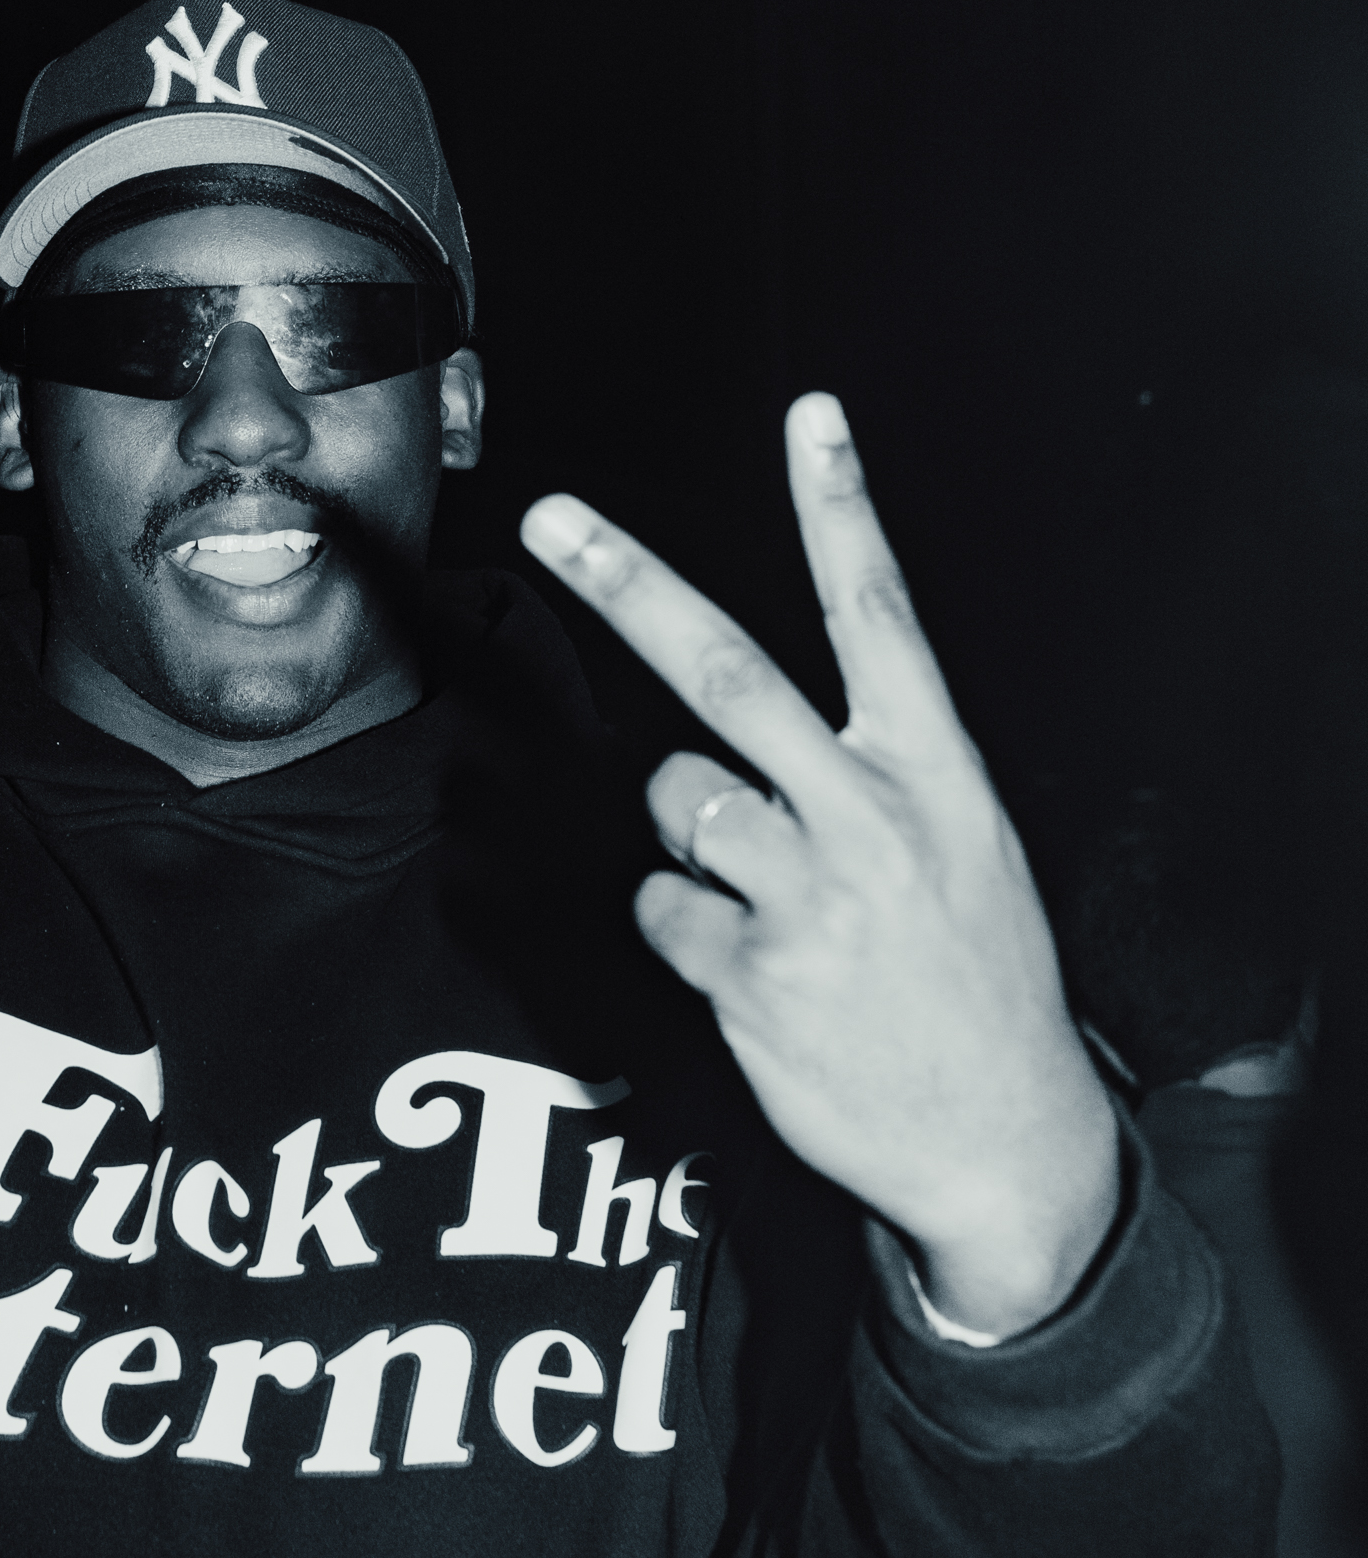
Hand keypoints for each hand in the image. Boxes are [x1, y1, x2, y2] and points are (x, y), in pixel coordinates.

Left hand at [521, 393, 1116, 1335]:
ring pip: (676, 801)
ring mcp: (807, 895)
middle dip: (627, 582)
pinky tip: (759, 972)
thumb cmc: (974, 979)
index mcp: (936, 773)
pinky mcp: (750, 974)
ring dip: (697, 840)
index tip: (812, 412)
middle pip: (724, 670)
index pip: (881, 614)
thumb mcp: (968, 850)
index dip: (840, 509)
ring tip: (775, 904)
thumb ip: (869, 772)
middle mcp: (870, 817)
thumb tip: (724, 740)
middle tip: (550, 516)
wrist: (1007, 1144)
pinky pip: (661, 910)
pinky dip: (689, 932)